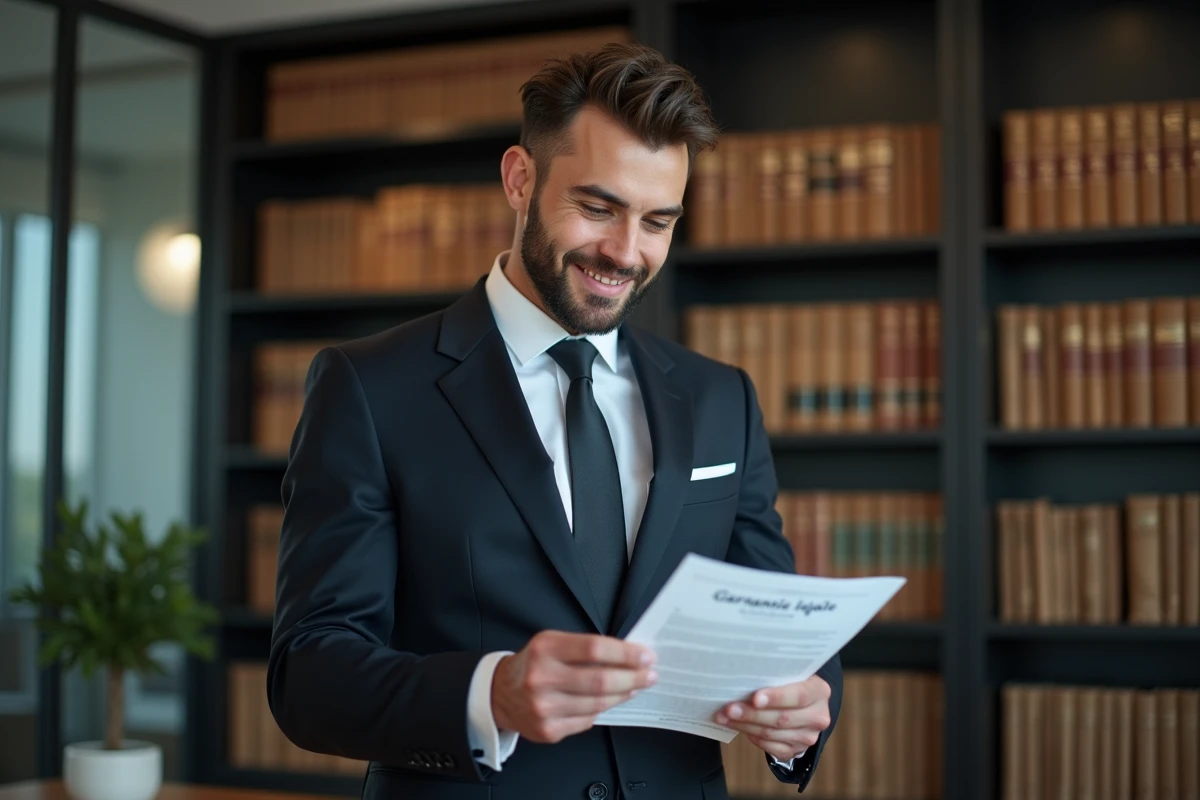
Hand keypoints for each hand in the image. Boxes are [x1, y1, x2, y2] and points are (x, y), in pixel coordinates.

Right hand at [491, 630, 656, 743]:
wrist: (500, 694)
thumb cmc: (534, 665)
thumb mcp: (553, 644)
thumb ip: (585, 648)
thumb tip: (628, 655)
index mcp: (545, 649)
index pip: (594, 648)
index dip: (625, 653)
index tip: (645, 656)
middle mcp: (541, 677)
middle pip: (599, 680)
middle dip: (632, 677)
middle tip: (649, 675)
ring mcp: (543, 707)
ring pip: (597, 703)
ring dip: (622, 694)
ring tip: (633, 687)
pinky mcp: (547, 730)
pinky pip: (587, 720)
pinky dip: (603, 710)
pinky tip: (610, 701)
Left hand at [713, 675, 831, 761]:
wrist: (803, 705)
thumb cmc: (790, 683)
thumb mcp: (789, 673)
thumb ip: (775, 675)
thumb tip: (743, 674)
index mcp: (819, 691)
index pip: (799, 696)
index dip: (776, 697)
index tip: (754, 698)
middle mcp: (818, 716)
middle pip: (782, 718)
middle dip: (752, 714)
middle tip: (729, 708)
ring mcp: (808, 737)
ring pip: (772, 734)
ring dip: (745, 725)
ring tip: (724, 717)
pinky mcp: (796, 750)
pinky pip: (770, 748)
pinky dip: (751, 736)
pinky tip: (738, 727)